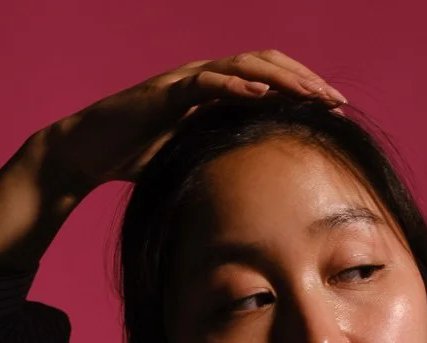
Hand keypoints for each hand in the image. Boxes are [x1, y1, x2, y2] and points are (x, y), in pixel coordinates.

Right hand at [31, 51, 347, 196]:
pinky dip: (235, 84)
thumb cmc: (136, 159)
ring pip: (242, 65)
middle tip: (337, 101)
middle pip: (266, 65)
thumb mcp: (192, 162)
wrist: (89, 153)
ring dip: (281, 78)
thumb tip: (259, 193)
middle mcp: (204, 79)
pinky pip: (205, 82)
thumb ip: (222, 161)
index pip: (269, 81)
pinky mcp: (164, 92)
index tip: (335, 112)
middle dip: (305, 81)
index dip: (303, 90)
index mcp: (215, 94)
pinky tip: (261, 94)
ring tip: (311, 94)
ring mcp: (184, 81)